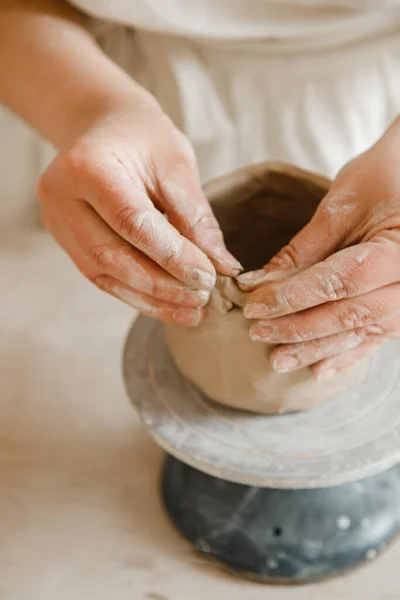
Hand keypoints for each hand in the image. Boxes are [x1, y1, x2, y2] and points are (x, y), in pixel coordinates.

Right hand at [38, 95, 241, 325]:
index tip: (208, 277)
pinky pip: (101, 276)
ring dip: (150, 298)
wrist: (104, 127)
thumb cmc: (143, 138)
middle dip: (161, 285)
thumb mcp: (177, 165)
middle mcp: (62, 197)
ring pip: (104, 274)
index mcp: (88, 167)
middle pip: (112, 255)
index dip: (172, 256)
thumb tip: (223, 267)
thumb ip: (196, 217)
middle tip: (201, 298)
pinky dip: (137, 295)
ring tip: (191, 311)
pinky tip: (168, 306)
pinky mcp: (65, 240)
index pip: (133, 222)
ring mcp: (57, 221)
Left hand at [238, 119, 399, 377]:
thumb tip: (259, 284)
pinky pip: (377, 337)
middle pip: (348, 314)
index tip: (254, 305)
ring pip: (361, 332)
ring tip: (280, 361)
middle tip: (258, 334)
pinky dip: (347, 355)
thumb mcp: (341, 206)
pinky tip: (319, 369)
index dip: (292, 298)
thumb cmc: (383, 176)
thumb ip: (304, 249)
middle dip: (298, 328)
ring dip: (317, 349)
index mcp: (398, 251)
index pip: (338, 282)